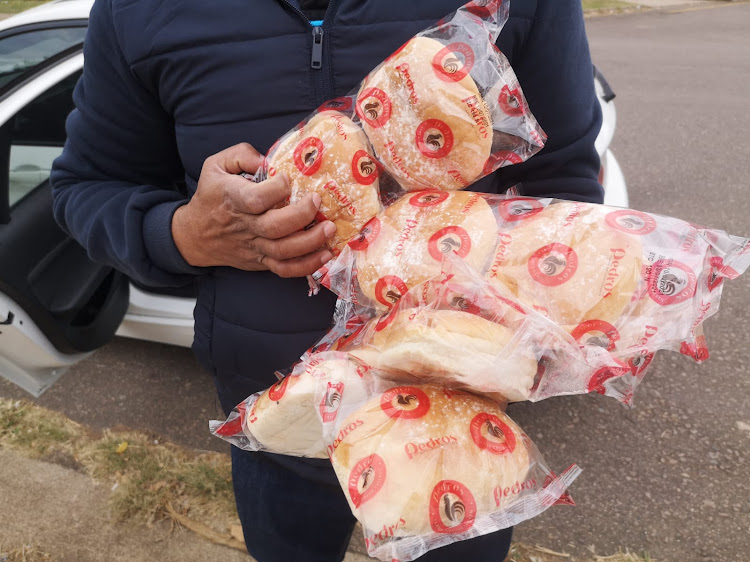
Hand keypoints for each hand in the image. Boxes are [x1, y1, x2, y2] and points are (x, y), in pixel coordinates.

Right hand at [172, 143, 335, 276]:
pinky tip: (324, 254)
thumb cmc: (212, 195)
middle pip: (274, 227)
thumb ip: (242, 155)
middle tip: (318, 202)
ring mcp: (253, 246)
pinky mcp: (260, 261)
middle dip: (301, 215)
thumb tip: (268, 159)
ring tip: (329, 228)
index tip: (288, 179)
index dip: (276, 189)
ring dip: (310, 242)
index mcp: (232, 199)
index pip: (255, 199)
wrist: (196, 235)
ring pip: (283, 251)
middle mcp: (244, 226)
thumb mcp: (216, 165)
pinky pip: (284, 269)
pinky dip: (306, 266)